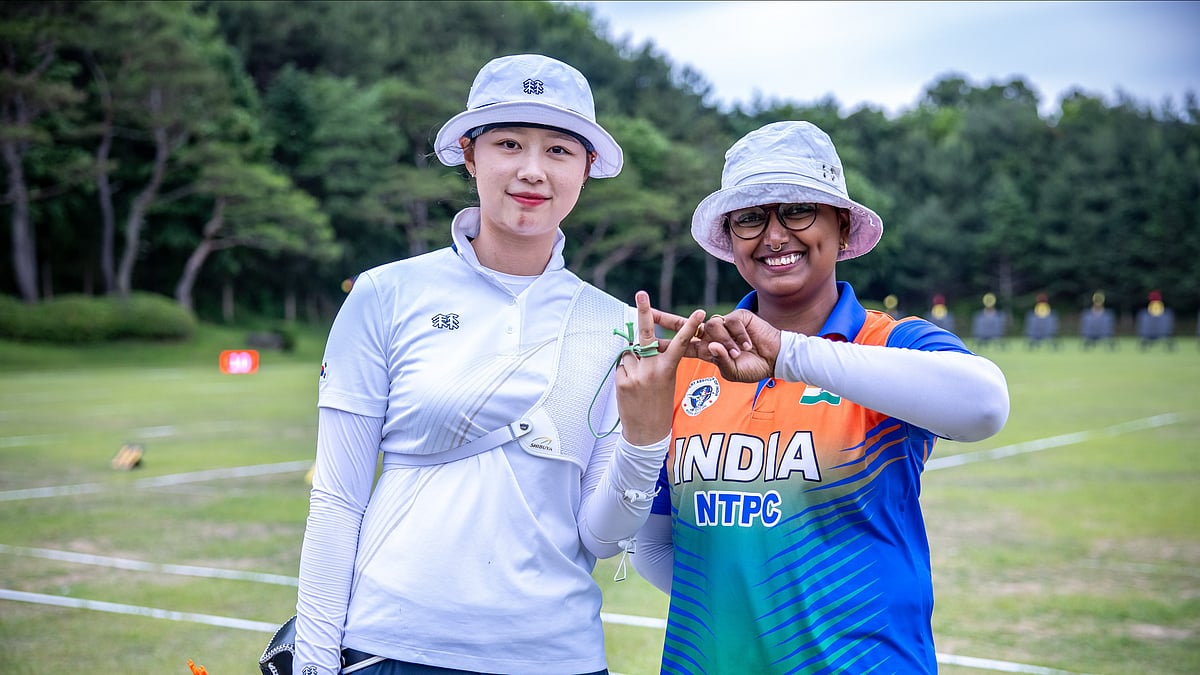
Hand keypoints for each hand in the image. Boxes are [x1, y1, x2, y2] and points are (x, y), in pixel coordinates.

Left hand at [616, 290, 704, 444]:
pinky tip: (631, 386)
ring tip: (639, 381)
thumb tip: (640, 344)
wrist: (646, 433)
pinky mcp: (622, 380)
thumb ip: (657, 361)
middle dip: (644, 312)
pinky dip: (625, 370)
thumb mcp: (666, 382)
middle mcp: (652, 369)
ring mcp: (636, 374)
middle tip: (641, 293)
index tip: (700, 312)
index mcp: (668, 369)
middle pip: (646, 335)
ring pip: (630, 353)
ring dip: (632, 360)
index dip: (689, 327)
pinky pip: (622, 365)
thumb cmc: (659, 405)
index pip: (681, 343)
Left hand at [655, 308, 781, 382]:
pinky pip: (730, 322)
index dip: (665, 343)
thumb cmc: (754, 368)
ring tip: (740, 353)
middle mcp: (711, 336)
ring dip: (726, 342)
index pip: (681, 345)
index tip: (645, 343)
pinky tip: (749, 345)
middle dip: (665, 319)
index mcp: (706, 350)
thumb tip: (710, 345)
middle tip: (649, 312)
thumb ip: (720, 360)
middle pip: (684, 325)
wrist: (776, 359)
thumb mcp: (733, 372)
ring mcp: (724, 325)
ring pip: (712, 326)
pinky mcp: (737, 316)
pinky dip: (740, 336)